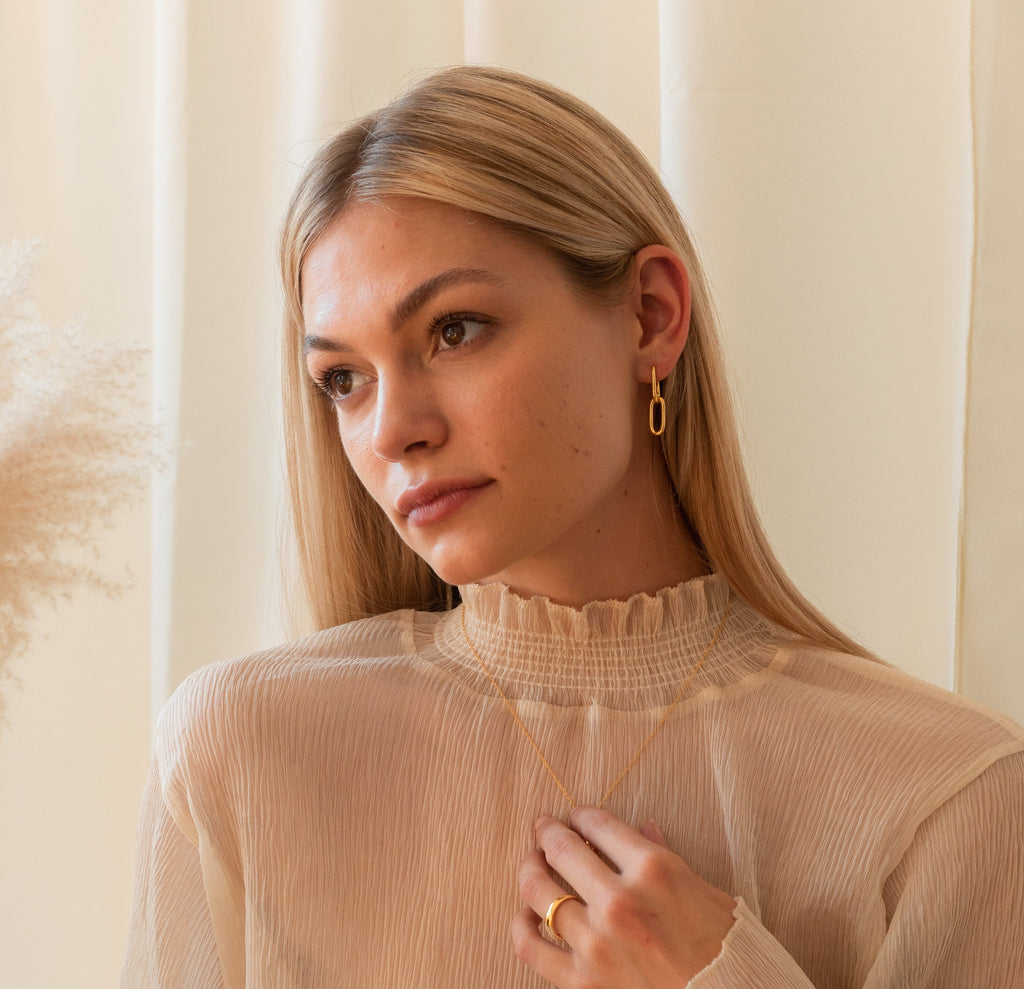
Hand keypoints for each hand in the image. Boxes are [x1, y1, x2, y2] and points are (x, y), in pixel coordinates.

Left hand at [512, 807, 736, 987]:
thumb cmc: (723, 945)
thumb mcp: (702, 888)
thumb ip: (663, 854)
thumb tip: (643, 827)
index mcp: (652, 868)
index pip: (598, 824)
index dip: (580, 814)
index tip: (575, 815)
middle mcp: (619, 900)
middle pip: (562, 849)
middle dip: (548, 831)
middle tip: (543, 826)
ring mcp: (597, 941)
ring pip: (539, 891)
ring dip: (529, 868)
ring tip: (531, 862)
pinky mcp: (583, 980)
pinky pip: (531, 945)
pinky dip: (521, 924)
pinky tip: (526, 912)